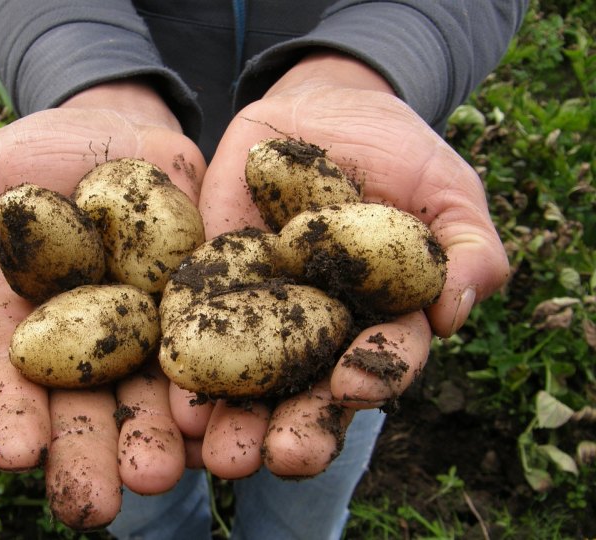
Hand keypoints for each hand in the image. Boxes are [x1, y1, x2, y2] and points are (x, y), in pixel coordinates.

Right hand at [0, 81, 205, 528]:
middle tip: (97, 506)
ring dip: (161, 439)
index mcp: (27, 325)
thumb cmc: (35, 156)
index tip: (14, 455)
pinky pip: (216, 350)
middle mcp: (89, 343)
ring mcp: (150, 329)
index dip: (10, 417)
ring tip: (166, 476)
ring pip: (155, 395)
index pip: (11, 381)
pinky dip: (221, 388)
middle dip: (91, 455)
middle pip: (87, 407)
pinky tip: (223, 424)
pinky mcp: (204, 306)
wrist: (121, 132)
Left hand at [173, 52, 509, 477]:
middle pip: (309, 391)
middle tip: (278, 458)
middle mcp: (318, 331)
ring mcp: (261, 311)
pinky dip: (183, 361)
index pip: (381, 361)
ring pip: (248, 378)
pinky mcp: (211, 283)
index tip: (351, 385)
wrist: (323, 109)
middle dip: (296, 427)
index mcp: (379, 321)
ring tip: (216, 451)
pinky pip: (194, 325)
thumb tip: (456, 312)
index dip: (372, 375)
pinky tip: (170, 394)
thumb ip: (468, 247)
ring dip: (234, 418)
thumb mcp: (446, 189)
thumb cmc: (398, 152)